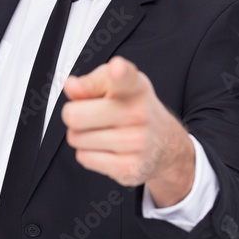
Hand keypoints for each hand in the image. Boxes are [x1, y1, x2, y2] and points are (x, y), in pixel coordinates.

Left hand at [62, 56, 194, 206]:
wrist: (167, 145)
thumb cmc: (132, 108)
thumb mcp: (114, 86)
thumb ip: (90, 82)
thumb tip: (72, 86)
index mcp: (134, 86)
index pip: (126, 77)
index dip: (119, 73)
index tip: (117, 69)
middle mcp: (139, 113)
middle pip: (74, 115)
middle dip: (73, 115)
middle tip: (91, 115)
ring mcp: (137, 142)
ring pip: (76, 138)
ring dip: (81, 136)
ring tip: (103, 132)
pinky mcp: (130, 169)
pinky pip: (84, 158)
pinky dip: (89, 154)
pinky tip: (108, 149)